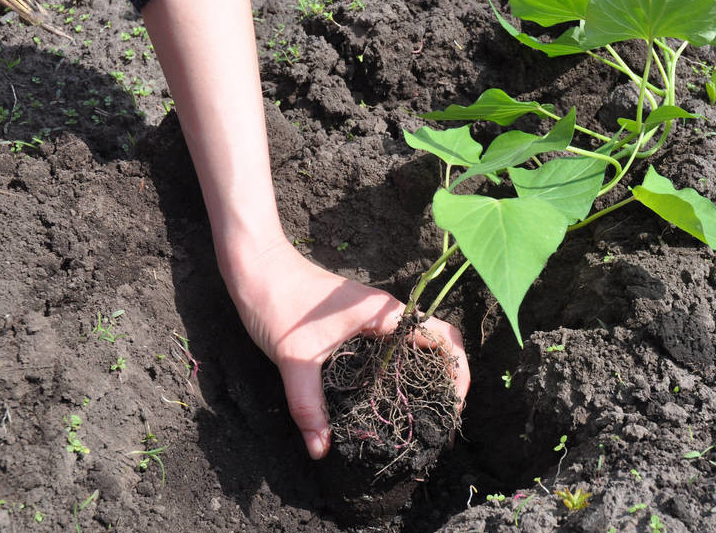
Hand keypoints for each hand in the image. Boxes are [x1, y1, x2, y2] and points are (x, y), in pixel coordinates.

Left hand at [222, 237, 469, 458]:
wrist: (256, 267)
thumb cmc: (279, 301)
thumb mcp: (294, 359)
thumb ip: (308, 405)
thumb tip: (319, 449)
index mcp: (385, 314)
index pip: (444, 338)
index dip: (458, 373)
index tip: (453, 407)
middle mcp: (387, 313)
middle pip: (438, 343)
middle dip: (448, 380)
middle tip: (440, 420)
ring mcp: (373, 316)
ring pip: (417, 344)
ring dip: (427, 375)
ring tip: (421, 413)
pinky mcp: (357, 322)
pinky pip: (394, 345)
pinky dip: (403, 368)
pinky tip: (388, 395)